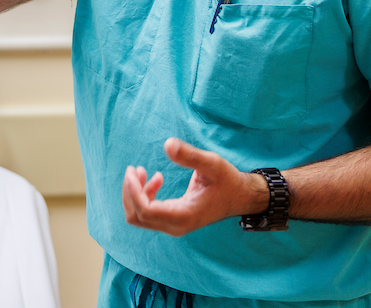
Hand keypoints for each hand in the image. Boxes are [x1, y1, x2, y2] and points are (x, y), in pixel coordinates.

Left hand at [122, 138, 260, 235]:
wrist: (240, 197)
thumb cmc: (227, 180)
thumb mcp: (212, 163)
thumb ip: (190, 155)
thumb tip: (167, 144)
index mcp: (184, 215)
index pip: (145, 211)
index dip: (133, 191)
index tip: (133, 170)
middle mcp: (176, 226)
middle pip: (136, 217)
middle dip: (130, 192)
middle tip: (135, 169)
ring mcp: (173, 226)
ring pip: (139, 217)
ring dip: (135, 194)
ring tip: (143, 171)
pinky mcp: (173, 221)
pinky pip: (148, 214)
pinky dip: (144, 196)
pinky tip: (156, 179)